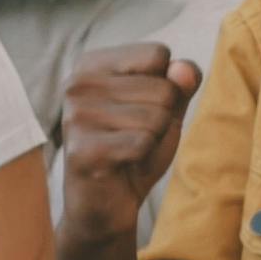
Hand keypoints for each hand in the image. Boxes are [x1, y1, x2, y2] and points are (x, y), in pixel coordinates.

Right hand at [59, 44, 200, 246]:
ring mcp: (75, 116)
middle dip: (162, 120)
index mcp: (92, 65)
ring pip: (155, 117)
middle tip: (135, 139)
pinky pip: (142, 143)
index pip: (158, 55)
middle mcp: (78, 84)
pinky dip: (143, 159)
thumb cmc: (136, 150)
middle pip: (162, 88)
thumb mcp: (166, 110)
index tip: (140, 110)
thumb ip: (180, 84)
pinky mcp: (81, 150)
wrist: (107, 204)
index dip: (166, 88)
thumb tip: (185, 70)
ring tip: (128, 153)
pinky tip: (121, 165)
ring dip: (152, 141)